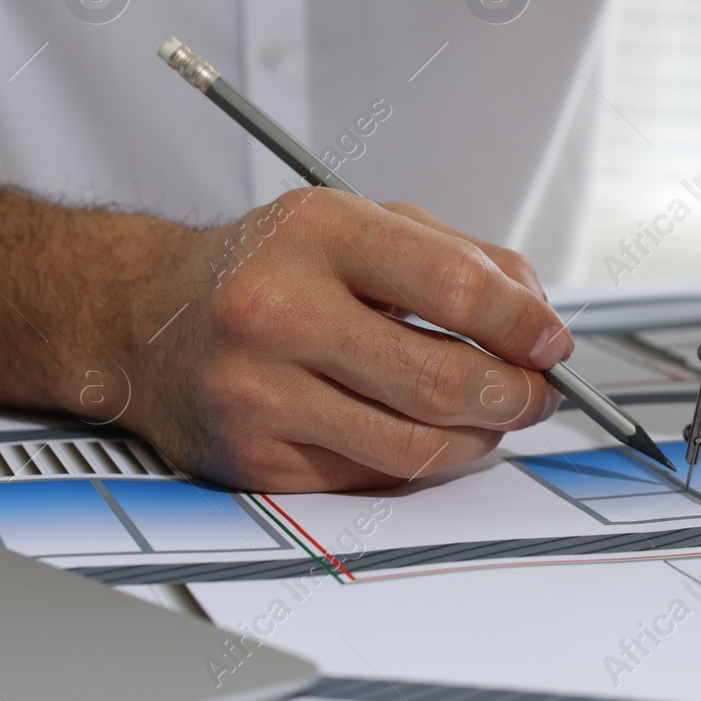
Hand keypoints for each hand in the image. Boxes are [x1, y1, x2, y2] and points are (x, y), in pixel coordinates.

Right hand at [123, 189, 569, 491]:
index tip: (553, 342)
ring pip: (416, 446)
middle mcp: (279, 311)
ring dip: (480, 439)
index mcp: (318, 232)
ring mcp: (259, 392)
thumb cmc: (272, 267)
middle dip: (516, 395)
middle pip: (443, 379)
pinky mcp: (252, 459)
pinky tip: (428, 432)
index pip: (455, 288)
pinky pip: (372, 478)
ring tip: (492, 416)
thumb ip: (462, 257)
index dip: (524, 325)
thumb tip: (540, 319)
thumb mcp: (363, 222)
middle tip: (539, 392)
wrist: (147, 318)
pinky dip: (423, 461)